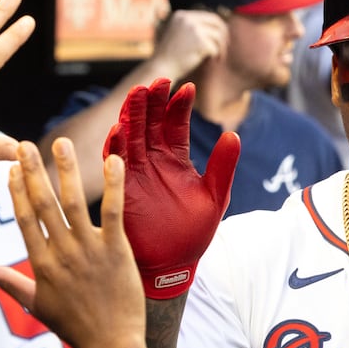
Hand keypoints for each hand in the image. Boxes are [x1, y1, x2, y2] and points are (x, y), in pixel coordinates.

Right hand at [0, 139, 144, 347]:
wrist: (110, 345)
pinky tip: (112, 161)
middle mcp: (61, 253)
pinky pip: (113, 212)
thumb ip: (7, 282)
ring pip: (74, 203)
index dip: (16, 191)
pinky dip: (113, 186)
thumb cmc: (74, 326)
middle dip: (33, 172)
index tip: (12, 167)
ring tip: (61, 143)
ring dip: (66, 171)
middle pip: (43, 205)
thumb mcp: (35, 304)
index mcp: (41, 264)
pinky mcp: (116, 251)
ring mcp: (89, 250)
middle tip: (24, 145)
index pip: (24, 219)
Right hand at [104, 79, 239, 297]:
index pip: (176, 124)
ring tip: (136, 94)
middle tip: (156, 82)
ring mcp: (136, 171)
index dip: (180, 106)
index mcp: (177, 159)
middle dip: (152, 102)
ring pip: (131, 136)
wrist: (171, 265)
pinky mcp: (121, 187)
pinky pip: (115, 163)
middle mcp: (154, 160)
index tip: (187, 88)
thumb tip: (234, 134)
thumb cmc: (193, 233)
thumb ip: (223, 167)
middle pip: (150, 123)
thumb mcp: (215, 198)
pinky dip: (115, 147)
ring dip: (132, 116)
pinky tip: (119, 130)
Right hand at [146, 10, 227, 80]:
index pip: (209, 16)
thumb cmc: (170, 56)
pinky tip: (211, 62)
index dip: (219, 27)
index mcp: (182, 15)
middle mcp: (188, 19)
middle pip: (216, 22)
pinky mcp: (200, 43)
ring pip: (218, 36)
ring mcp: (194, 30)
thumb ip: (194, 28)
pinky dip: (216, 56)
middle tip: (225, 47)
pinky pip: (215, 48)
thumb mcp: (179, 35)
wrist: (161, 68)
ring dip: (221, 48)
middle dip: (224, 35)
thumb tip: (218, 28)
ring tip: (218, 58)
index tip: (222, 38)